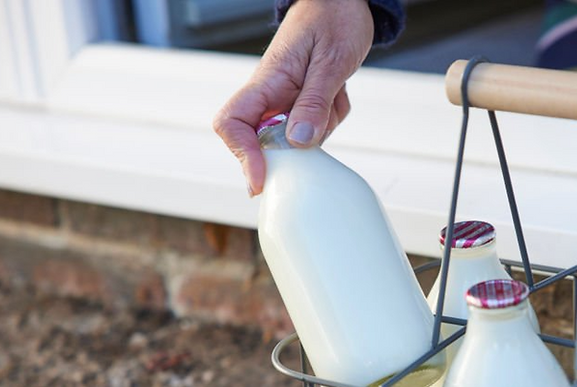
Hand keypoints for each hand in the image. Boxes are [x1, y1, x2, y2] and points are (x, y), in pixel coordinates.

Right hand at [212, 0, 373, 195]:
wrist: (343, 2)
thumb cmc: (334, 19)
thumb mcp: (331, 61)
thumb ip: (315, 102)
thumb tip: (298, 143)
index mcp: (267, 80)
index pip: (232, 123)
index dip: (243, 155)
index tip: (262, 179)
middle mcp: (269, 95)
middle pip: (261, 143)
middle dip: (295, 147)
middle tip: (323, 118)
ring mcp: (284, 101)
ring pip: (294, 141)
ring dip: (321, 128)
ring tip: (336, 94)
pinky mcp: (300, 105)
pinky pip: (313, 130)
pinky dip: (330, 119)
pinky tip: (338, 94)